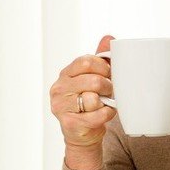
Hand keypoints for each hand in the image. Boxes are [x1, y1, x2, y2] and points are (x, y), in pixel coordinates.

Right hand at [49, 35, 117, 169]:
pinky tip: (104, 114)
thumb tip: (109, 37)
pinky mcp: (69, 123)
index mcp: (66, 73)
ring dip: (107, 102)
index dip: (104, 67)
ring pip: (94, 99)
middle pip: (93, 81)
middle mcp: (59, 88)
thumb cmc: (91, 101)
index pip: (85, 61)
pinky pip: (97, 115)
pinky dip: (107, 115)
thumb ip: (101, 58)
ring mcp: (60, 106)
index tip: (110, 73)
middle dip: (108, 86)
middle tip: (111, 91)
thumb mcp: (94, 77)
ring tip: (105, 104)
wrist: (84, 133)